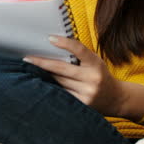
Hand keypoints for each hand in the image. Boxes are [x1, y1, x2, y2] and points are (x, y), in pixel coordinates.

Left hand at [24, 36, 143, 119]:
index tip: (49, 38)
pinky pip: (62, 94)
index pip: (80, 50)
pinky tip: (42, 85)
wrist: (116, 99)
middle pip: (62, 69)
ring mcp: (87, 93)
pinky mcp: (82, 105)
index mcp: (96, 64)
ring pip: (59, 82)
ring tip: (32, 70)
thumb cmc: (100, 75)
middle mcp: (92, 79)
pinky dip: (52, 88)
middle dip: (43, 63)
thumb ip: (79, 55)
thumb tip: (53, 45)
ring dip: (45, 76)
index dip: (65, 43)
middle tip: (27, 58)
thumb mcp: (95, 62)